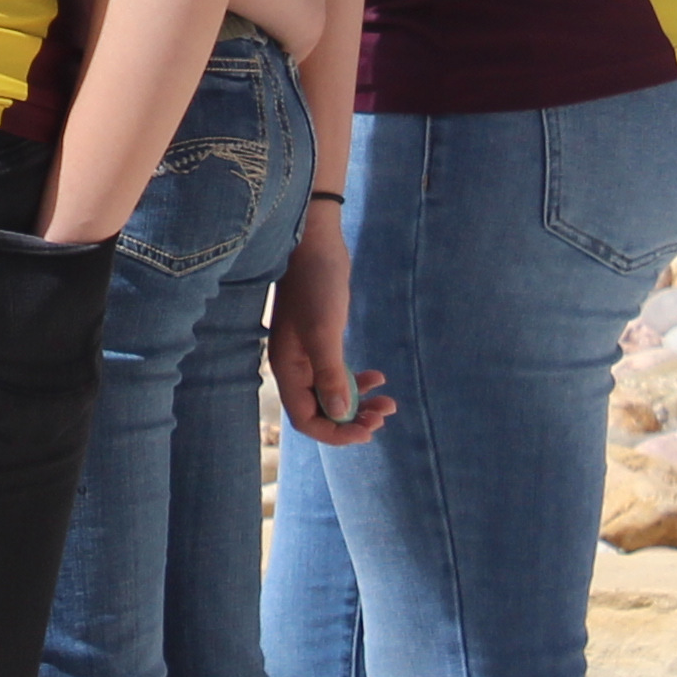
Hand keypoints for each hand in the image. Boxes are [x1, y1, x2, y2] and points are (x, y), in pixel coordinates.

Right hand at [269, 209, 392, 444]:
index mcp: (288, 370)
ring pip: (334, 395)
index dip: (335, 433)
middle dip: (352, 420)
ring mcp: (308, 355)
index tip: (366, 432)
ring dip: (360, 404)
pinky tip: (380, 377)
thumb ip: (330, 375)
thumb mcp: (324, 332)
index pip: (306, 420)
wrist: (315, 243)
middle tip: (382, 417)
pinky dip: (359, 382)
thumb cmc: (315, 284)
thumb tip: (342, 415)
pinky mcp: (322, 342)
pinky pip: (339, 375)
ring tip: (388, 403)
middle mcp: (295, 368)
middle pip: (322, 412)